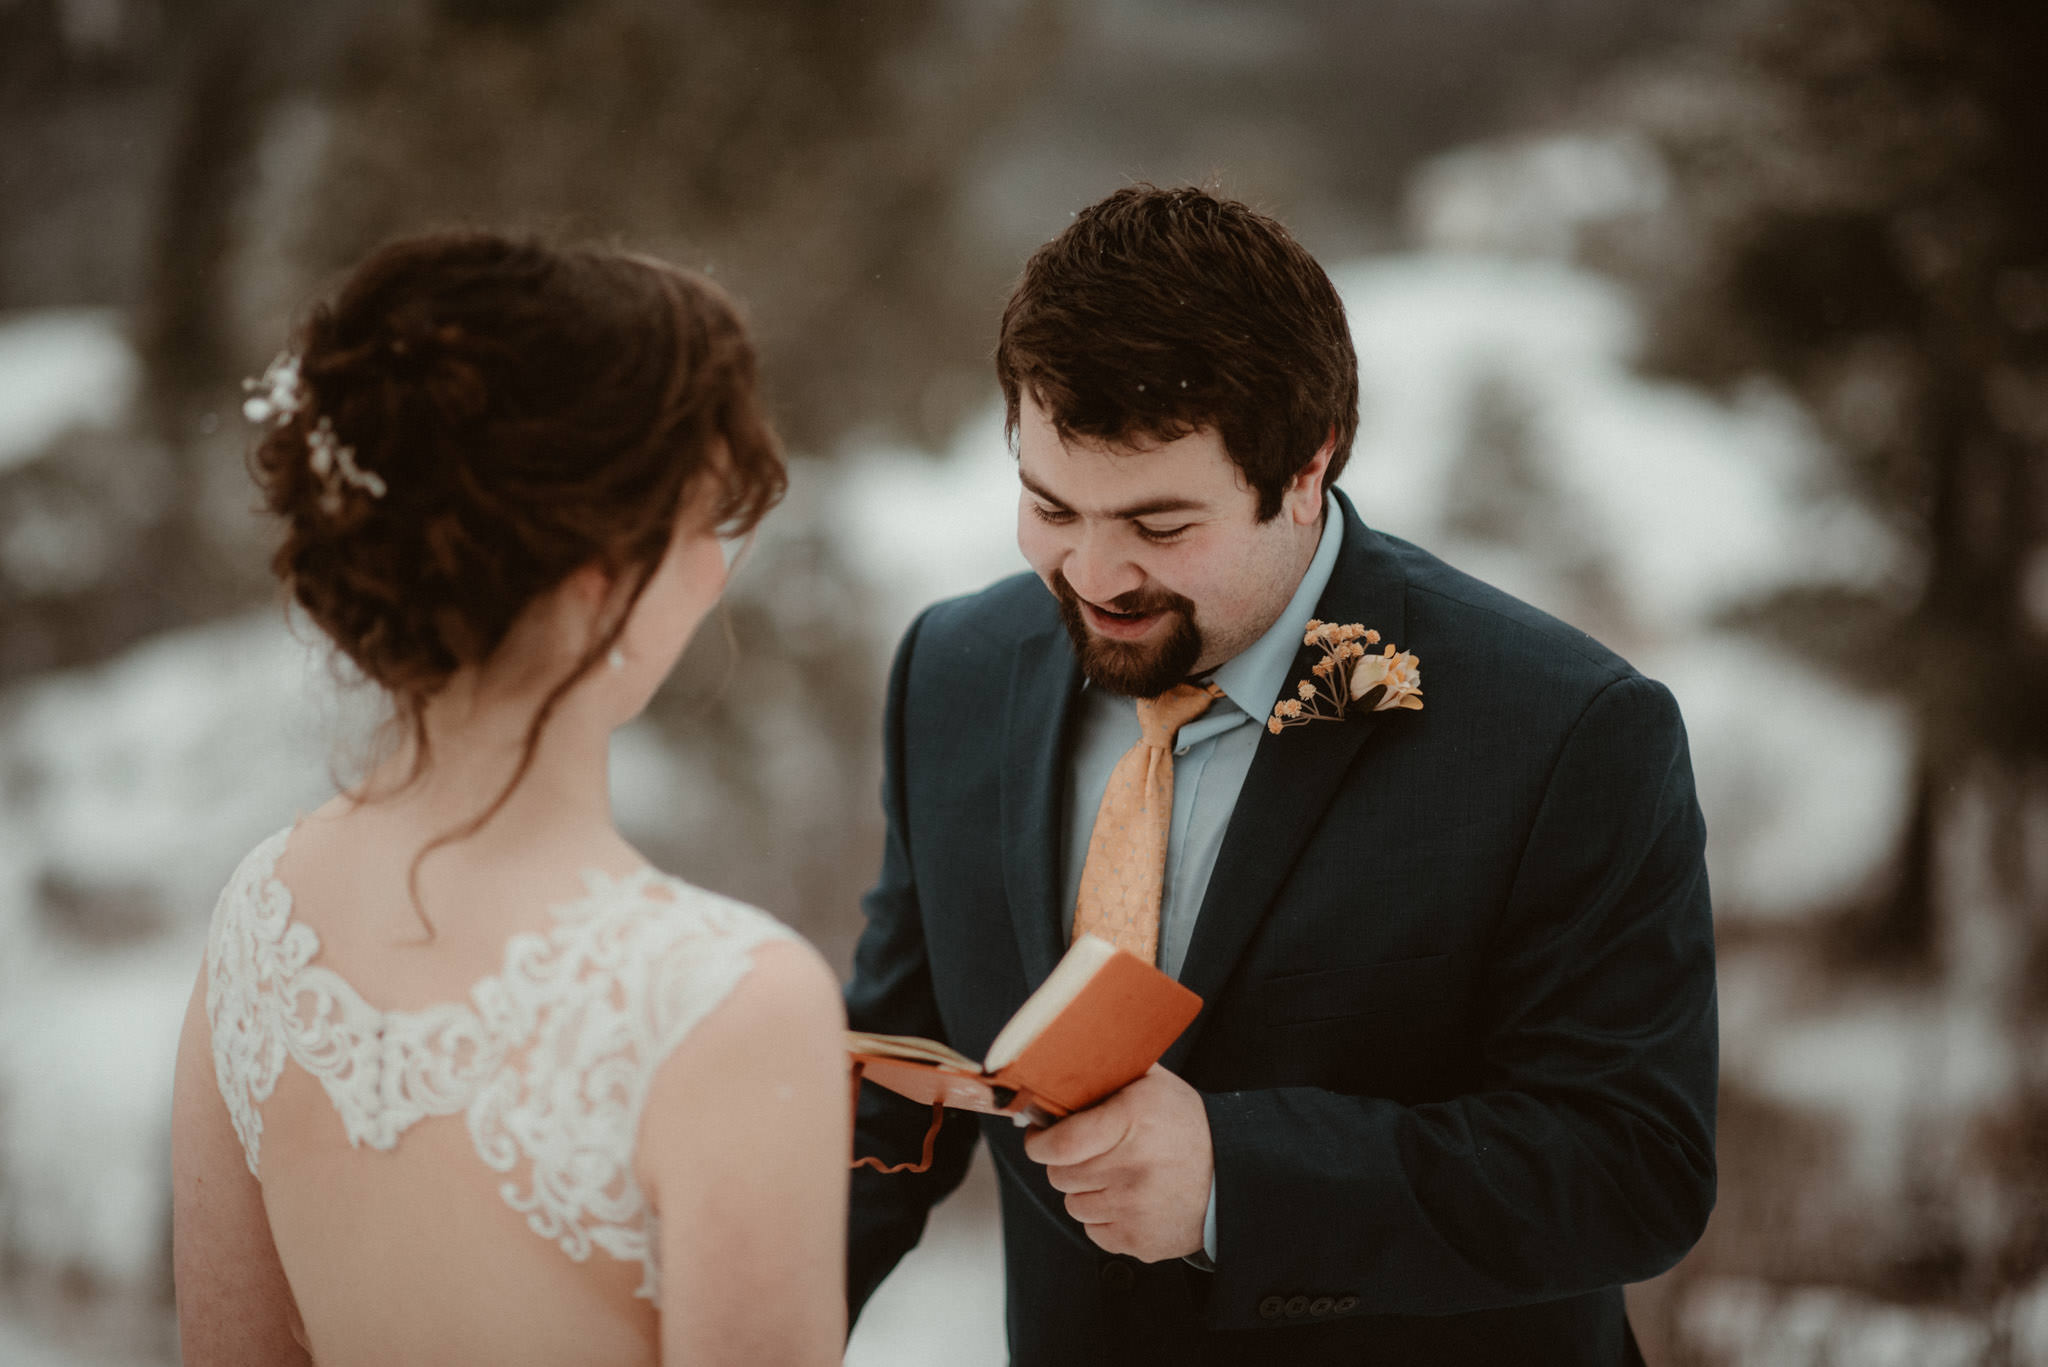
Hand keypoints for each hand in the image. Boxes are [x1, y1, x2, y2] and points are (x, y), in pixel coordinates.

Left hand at [1021, 1064, 1210, 1262]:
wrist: (1231, 1176)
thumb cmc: (1187, 1126)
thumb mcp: (1154, 1084)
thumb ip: (1108, 1069)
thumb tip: (1059, 1058)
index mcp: (1133, 1121)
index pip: (1061, 1143)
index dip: (1040, 1143)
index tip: (1039, 1138)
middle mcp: (1132, 1167)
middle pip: (1060, 1175)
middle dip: (1065, 1163)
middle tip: (1086, 1153)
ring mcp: (1135, 1208)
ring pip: (1073, 1204)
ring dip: (1084, 1190)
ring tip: (1113, 1175)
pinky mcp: (1139, 1240)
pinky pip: (1093, 1231)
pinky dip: (1102, 1217)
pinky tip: (1126, 1199)